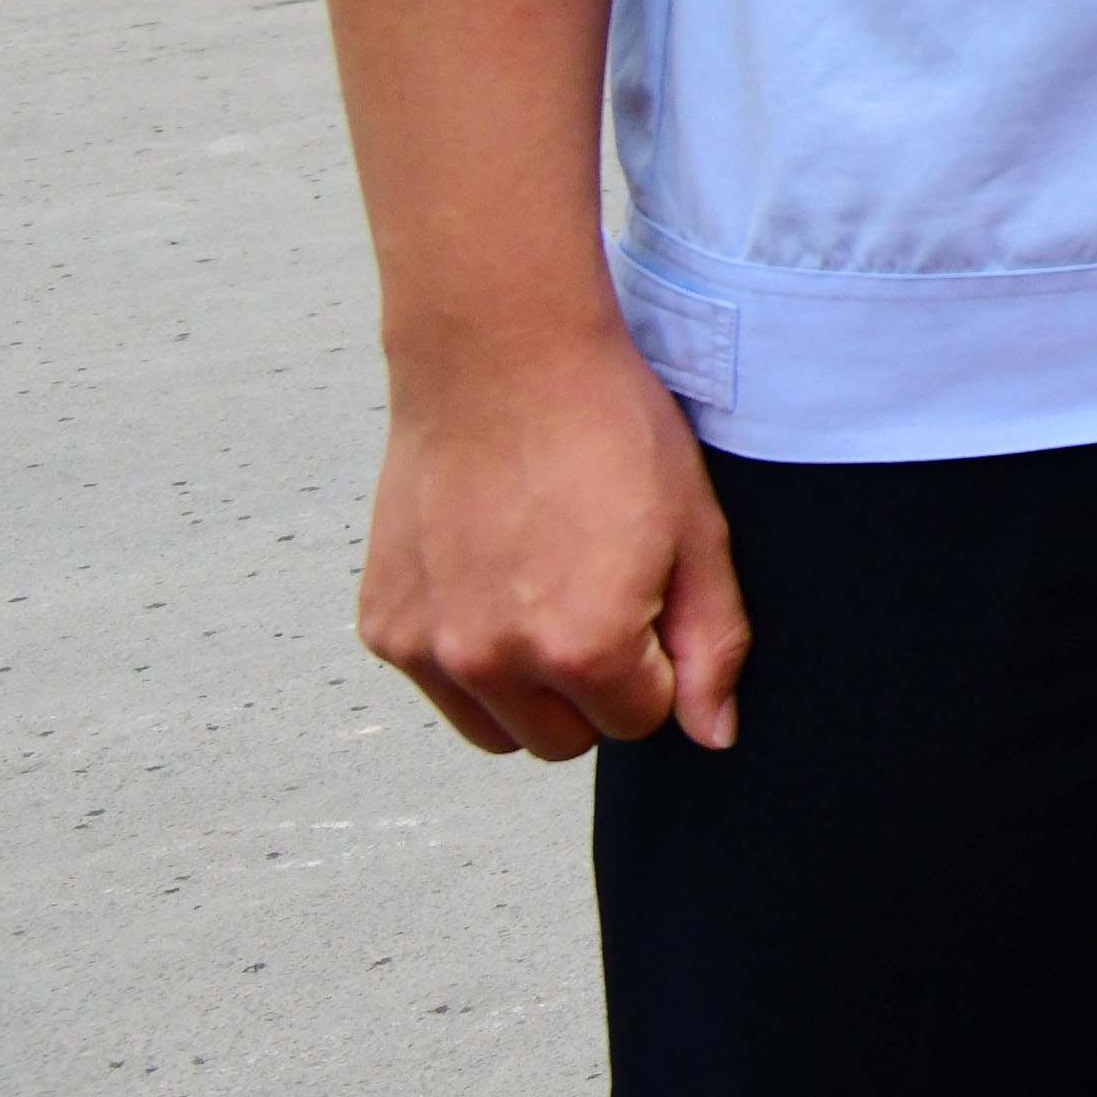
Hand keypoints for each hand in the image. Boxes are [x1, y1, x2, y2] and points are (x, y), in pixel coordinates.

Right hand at [354, 320, 746, 762]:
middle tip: (595, 591)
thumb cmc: (608, 429)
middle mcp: (493, 662)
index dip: (656, 661)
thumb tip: (712, 736)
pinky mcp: (384, 626)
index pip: (642, 721)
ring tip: (542, 588)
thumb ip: (712, 645)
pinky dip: (468, 652)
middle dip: (593, 688)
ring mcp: (428, 648)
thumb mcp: (697, 532)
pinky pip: (440, 684)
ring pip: (498, 729)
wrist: (500, 356)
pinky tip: (490, 571)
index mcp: (582, 648)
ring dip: (526, 687)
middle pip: (566, 740)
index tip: (644, 592)